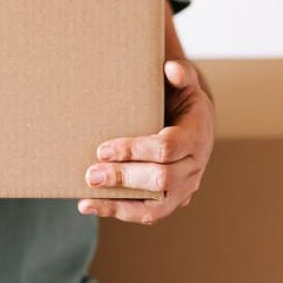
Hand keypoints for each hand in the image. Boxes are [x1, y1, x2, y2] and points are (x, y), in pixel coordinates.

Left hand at [77, 59, 214, 224]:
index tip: (103, 149)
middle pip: (161, 179)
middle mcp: (194, 167)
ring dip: (120, 203)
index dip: (134, 150)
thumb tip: (171, 69)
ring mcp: (185, 188)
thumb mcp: (185, 82)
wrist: (196, 123)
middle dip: (123, 178)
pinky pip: (149, 213)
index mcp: (196, 136)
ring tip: (87, 198)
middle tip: (91, 174)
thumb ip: (180, 74)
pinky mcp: (172, 200)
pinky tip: (90, 205)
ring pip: (156, 206)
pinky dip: (119, 212)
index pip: (166, 148)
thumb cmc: (182, 98)